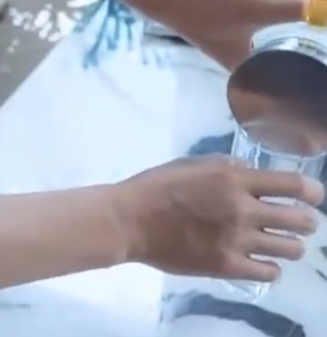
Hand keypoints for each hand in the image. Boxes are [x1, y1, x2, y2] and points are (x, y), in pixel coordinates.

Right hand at [116, 156, 323, 281]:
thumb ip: (227, 167)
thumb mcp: (192, 164)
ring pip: (291, 248)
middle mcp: (242, 209)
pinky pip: (270, 272)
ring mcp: (236, 240)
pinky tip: (260, 261)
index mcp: (233, 179)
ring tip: (279, 244)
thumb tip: (253, 173)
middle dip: (306, 221)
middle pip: (301, 219)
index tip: (313, 196)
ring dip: (290, 245)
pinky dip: (271, 267)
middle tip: (297, 222)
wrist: (128, 220)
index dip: (313, 192)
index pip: (295, 185)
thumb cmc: (155, 187)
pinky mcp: (226, 266)